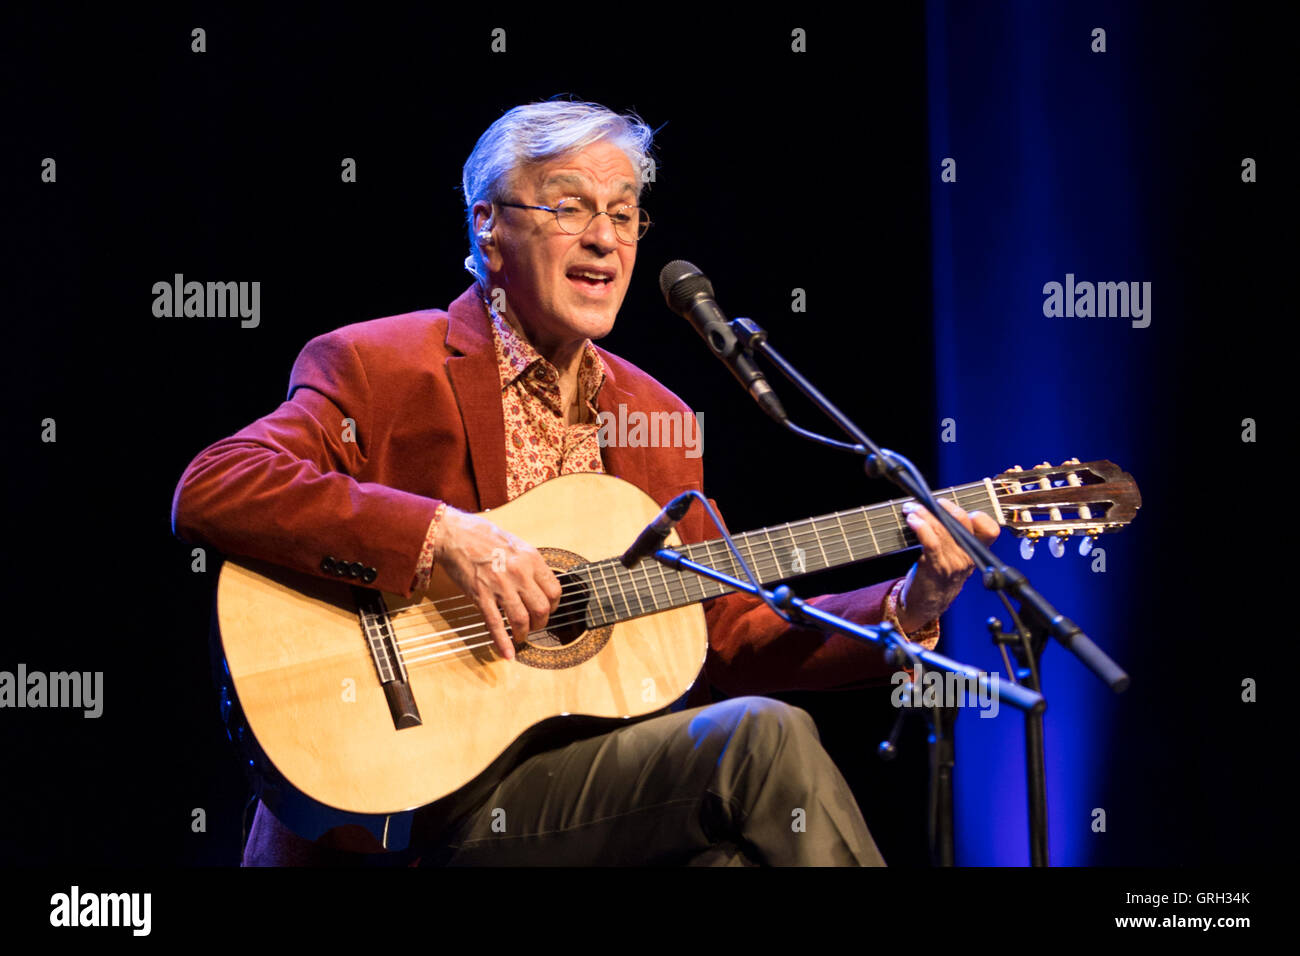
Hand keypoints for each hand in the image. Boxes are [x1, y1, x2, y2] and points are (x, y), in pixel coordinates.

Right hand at [434, 507, 561, 659]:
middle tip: (534, 625)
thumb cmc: (483, 536)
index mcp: (531, 559)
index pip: (555, 591)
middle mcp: (519, 573)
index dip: (553, 606)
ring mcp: (500, 586)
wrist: (455, 534)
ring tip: (521, 636)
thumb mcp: (516, 544)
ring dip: (524, 633)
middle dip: (540, 623)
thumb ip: (529, 564)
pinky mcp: (481, 596)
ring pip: (522, 620)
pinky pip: (496, 624)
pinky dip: (503, 642)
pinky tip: (507, 654)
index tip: (547, 610)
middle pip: (542, 609)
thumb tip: (539, 582)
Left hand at [898, 497, 999, 633]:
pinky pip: (931, 541)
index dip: (978, 515)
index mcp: (976, 552)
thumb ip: (954, 536)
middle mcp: (968, 556)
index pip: (990, 529)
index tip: (954, 508)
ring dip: (924, 514)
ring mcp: (954, 563)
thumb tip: (938, 507)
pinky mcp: (936, 567)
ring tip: (911, 509)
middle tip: (925, 502)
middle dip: (943, 507)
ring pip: (943, 528)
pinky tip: (912, 521)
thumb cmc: (938, 574)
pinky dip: (921, 527)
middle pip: (964, 522)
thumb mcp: (955, 556)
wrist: (927, 604)